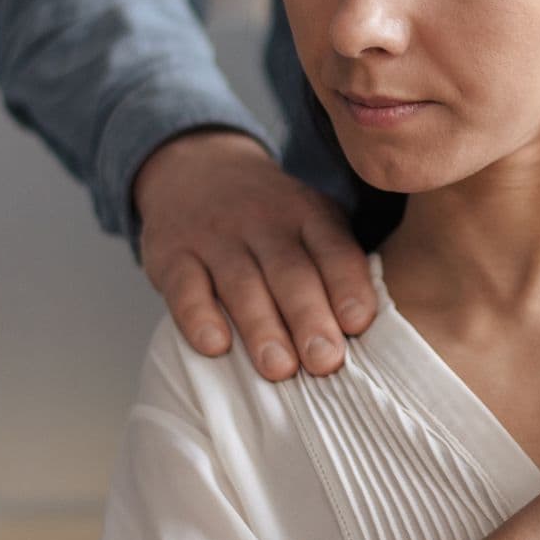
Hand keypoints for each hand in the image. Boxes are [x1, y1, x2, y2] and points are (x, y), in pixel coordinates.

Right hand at [132, 130, 375, 379]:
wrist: (195, 170)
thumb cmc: (271, 220)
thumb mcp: (311, 221)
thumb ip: (338, 265)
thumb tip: (367, 332)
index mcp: (309, 214)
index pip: (333, 248)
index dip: (347, 285)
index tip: (358, 324)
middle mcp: (263, 220)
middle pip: (289, 271)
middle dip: (309, 317)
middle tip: (324, 361)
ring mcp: (215, 236)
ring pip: (241, 283)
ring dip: (261, 327)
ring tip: (279, 369)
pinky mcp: (172, 254)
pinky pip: (185, 286)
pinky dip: (198, 316)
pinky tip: (214, 346)